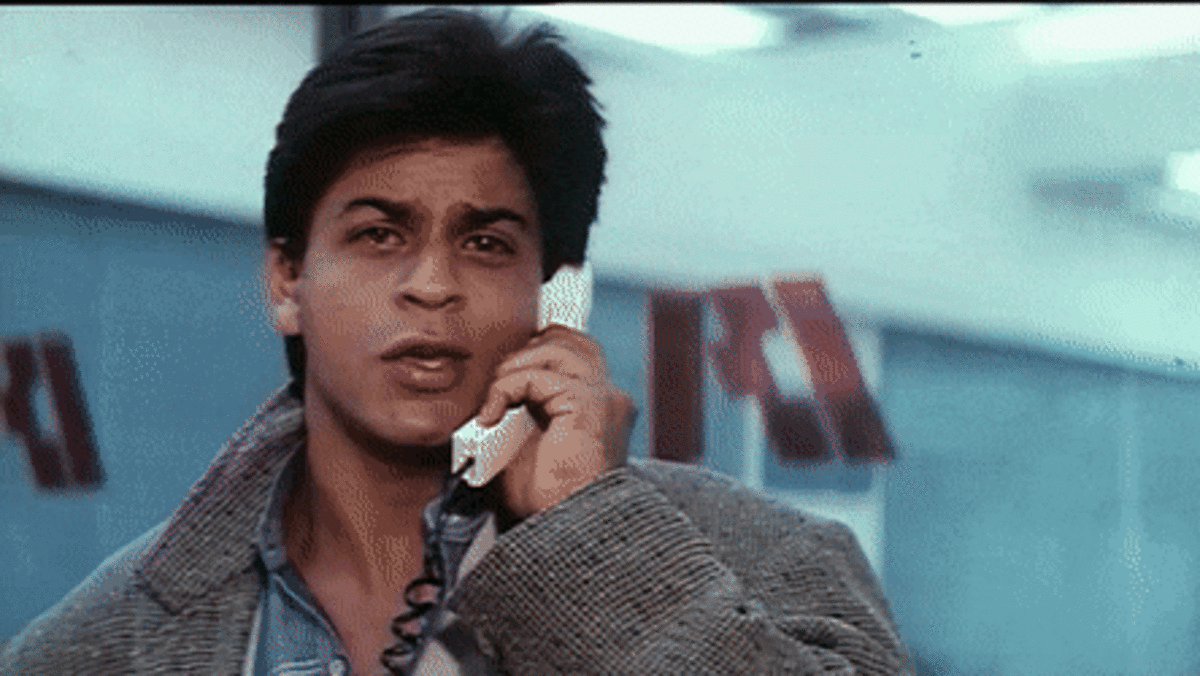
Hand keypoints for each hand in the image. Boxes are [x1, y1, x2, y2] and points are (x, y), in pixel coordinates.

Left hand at [474, 325, 635, 519]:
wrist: (566, 530)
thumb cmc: (549, 500)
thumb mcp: (528, 443)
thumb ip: (524, 408)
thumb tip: (494, 390)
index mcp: (601, 405)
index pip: (574, 350)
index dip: (537, 352)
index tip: (504, 380)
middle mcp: (609, 396)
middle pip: (569, 338)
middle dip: (528, 351)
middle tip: (500, 386)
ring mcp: (603, 397)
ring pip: (553, 348)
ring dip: (513, 370)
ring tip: (495, 401)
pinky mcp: (587, 404)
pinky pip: (536, 375)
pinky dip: (505, 389)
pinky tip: (493, 415)